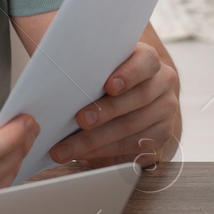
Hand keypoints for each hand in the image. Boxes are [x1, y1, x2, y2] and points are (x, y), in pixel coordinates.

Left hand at [52, 41, 181, 167]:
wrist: (121, 96)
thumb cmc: (98, 76)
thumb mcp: (93, 64)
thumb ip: (81, 61)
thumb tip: (48, 69)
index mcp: (147, 59)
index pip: (146, 61)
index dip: (129, 74)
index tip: (109, 85)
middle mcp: (162, 83)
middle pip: (138, 98)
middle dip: (106, 111)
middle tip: (80, 120)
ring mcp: (165, 110)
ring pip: (133, 127)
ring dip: (96, 140)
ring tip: (66, 147)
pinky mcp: (160, 134)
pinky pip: (134, 147)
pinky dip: (104, 152)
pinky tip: (82, 154)